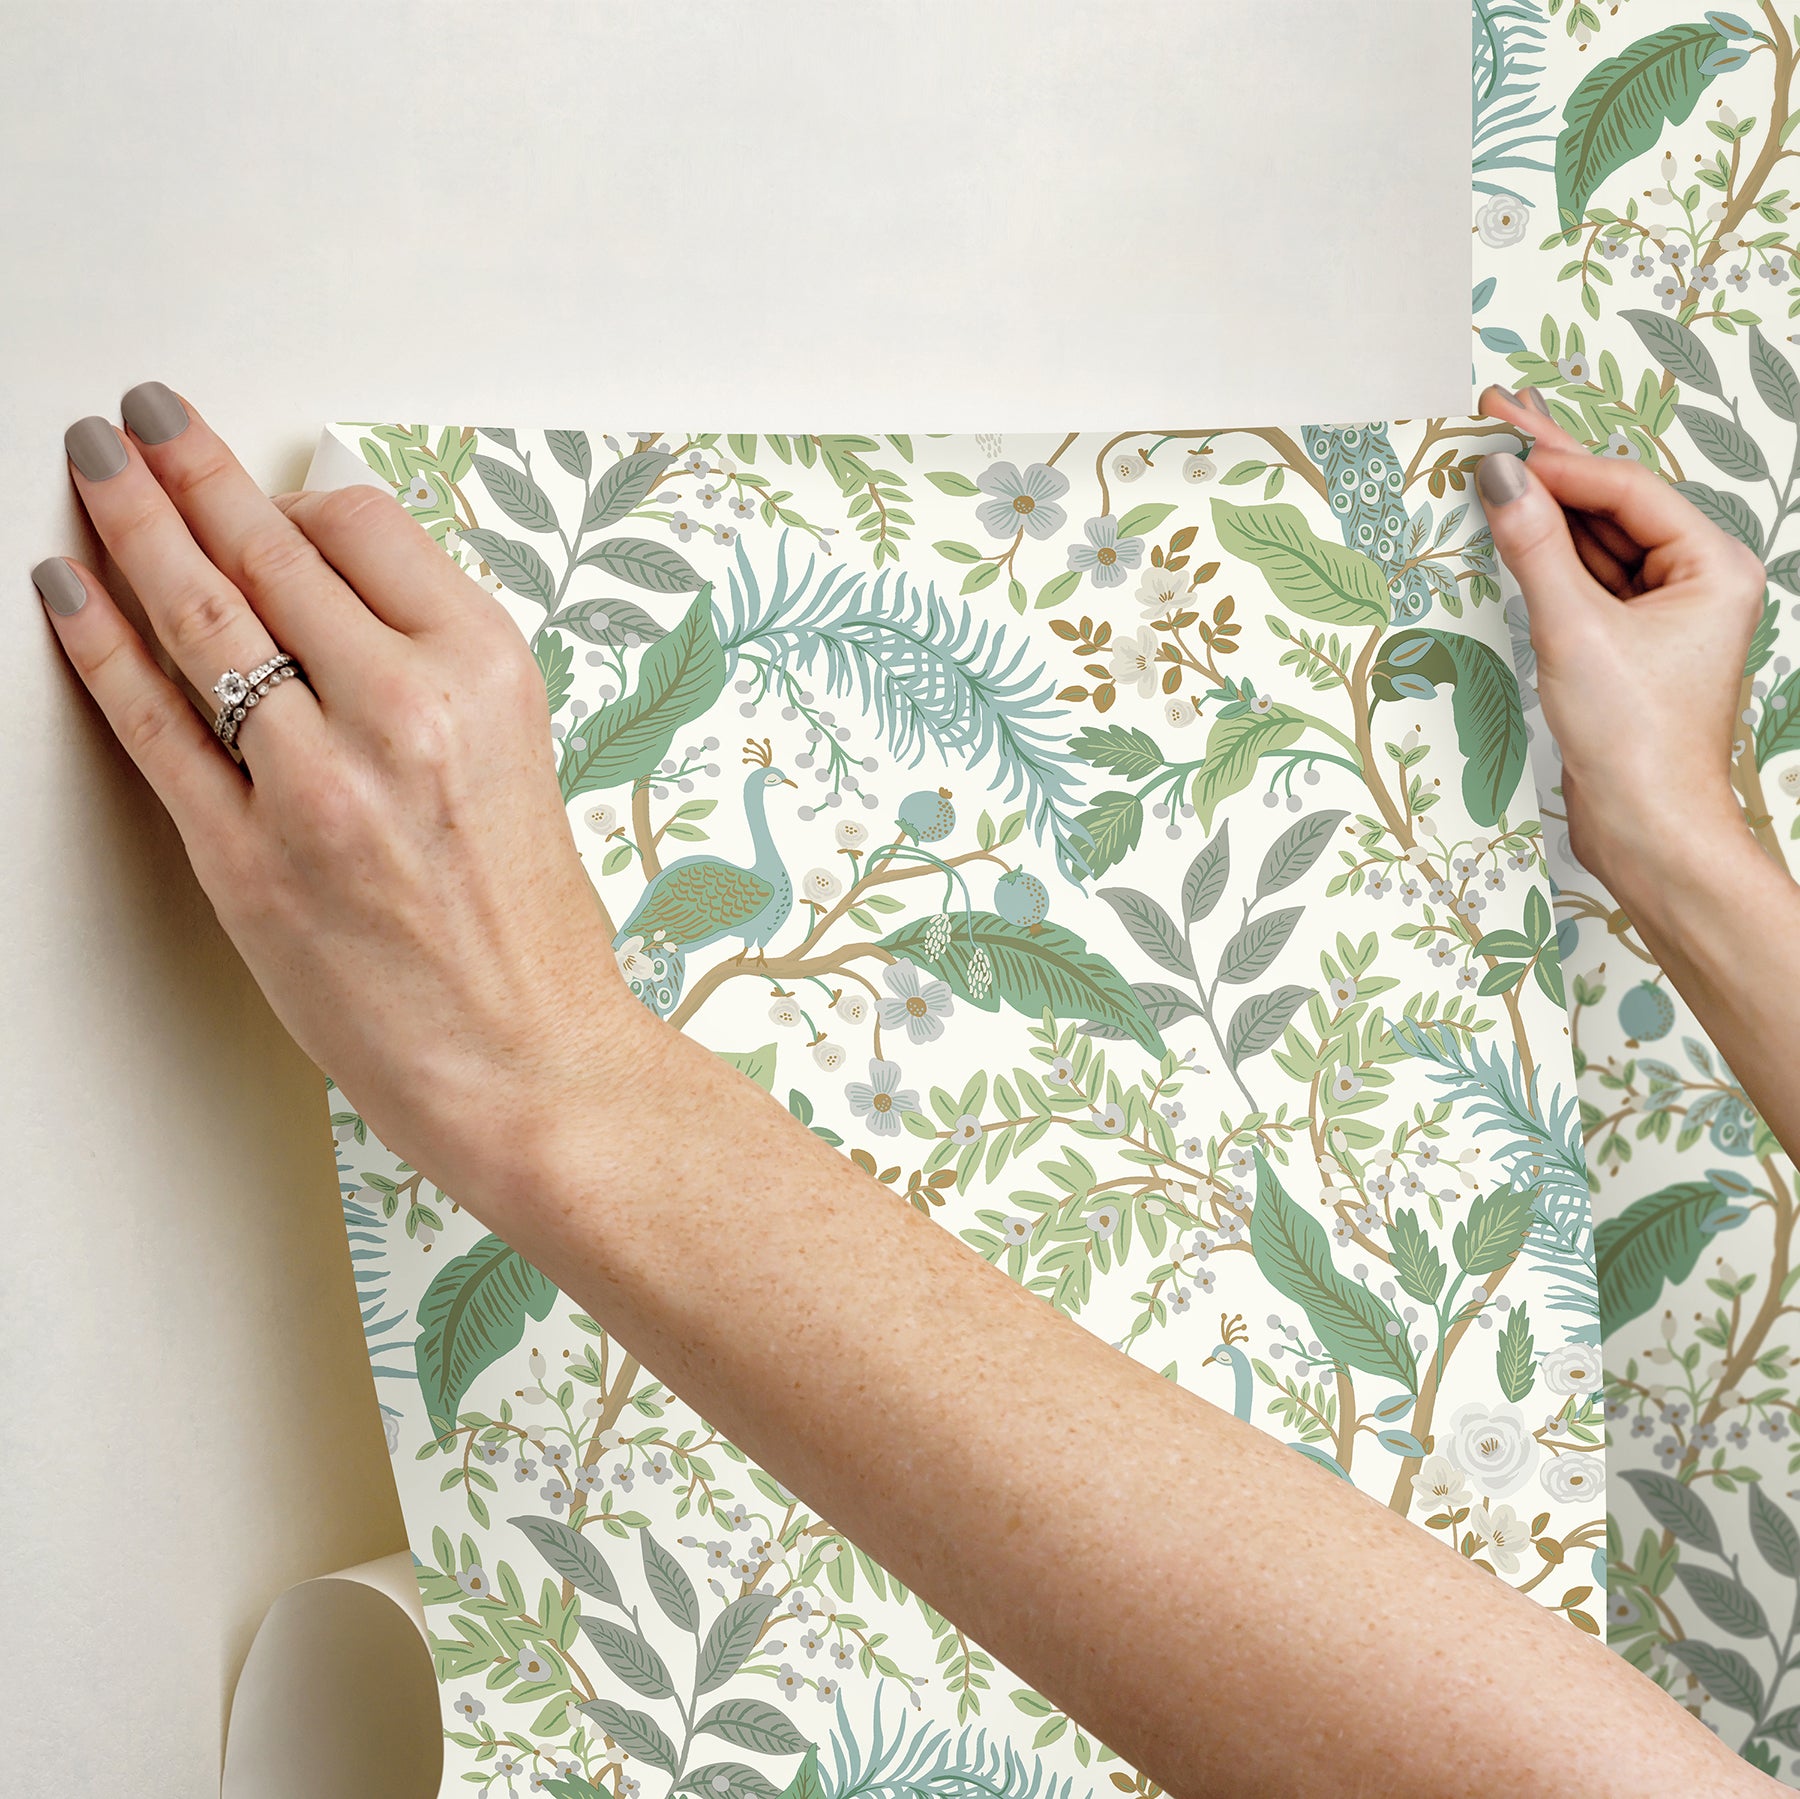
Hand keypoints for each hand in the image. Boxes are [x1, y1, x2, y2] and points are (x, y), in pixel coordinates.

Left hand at [31, 388, 644, 1201]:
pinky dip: (98, 644)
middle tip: (140, 418)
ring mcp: (319, 785)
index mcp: (485, 672)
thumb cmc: (526, 923)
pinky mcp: (247, 859)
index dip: (294, 496)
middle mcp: (405, 711)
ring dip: (128, 523)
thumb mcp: (515, 751)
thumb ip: (427, 657)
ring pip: (198, 617)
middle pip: (268, 551)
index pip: (361, 526)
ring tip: (91, 465)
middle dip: (187, 468)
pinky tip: (66, 588)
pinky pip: (153, 723)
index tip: (260, 483)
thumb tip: (329, 575)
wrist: (527, 1057)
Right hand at [1473, 383, 1766, 891]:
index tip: (1498, 436)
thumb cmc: (1639, 742)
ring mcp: (1661, 616)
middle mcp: (1695, 583)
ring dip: (1541, 513)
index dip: (1559, 461)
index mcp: (1713, 567)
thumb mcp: (1576, 631)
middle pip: (1612, 507)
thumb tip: (1500, 477)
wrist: (1649, 832)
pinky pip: (1583, 584)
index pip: (1626, 490)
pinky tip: (1509, 534)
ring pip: (1594, 544)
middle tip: (1495, 417)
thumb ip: (1534, 548)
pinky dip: (1543, 560)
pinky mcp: (1626, 646)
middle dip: (1551, 468)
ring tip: (1488, 470)